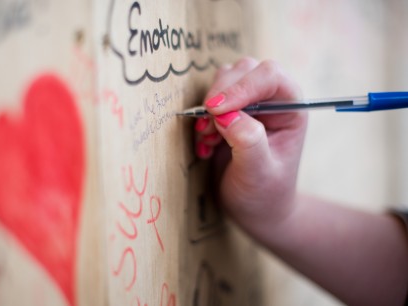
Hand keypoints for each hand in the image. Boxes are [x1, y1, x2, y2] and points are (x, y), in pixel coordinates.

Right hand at [195, 58, 306, 231]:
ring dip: (209, 108)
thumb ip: (247, 142)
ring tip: (209, 140)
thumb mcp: (258, 174)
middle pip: (244, 71)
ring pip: (225, 80)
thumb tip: (226, 114)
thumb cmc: (265, 195)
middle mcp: (272, 101)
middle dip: (220, 97)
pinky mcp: (228, 113)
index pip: (269, 76)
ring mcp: (249, 104)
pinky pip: (209, 99)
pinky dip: (201, 120)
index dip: (241, 87)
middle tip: (208, 130)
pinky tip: (207, 146)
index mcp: (291, 109)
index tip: (214, 110)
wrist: (255, 209)